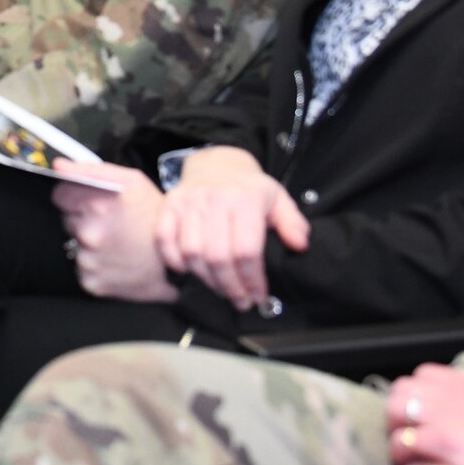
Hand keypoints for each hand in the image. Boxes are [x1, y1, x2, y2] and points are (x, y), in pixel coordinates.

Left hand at [51, 162, 177, 303]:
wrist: (179, 260)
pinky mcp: (92, 282)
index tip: (91, 204)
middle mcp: (90, 232)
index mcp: (97, 204)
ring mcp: (89, 260)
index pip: (59, 196)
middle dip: (84, 220)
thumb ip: (90, 170)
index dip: (75, 198)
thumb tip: (58, 166)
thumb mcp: (131, 181)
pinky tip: (115, 261)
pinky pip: (82, 269)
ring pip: (74, 245)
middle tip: (112, 225)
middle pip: (67, 221)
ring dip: (90, 244)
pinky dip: (95, 266)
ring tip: (116, 243)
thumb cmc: (155, 218)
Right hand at [154, 146, 308, 311]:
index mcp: (245, 199)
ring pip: (192, 252)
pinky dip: (173, 259)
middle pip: (218, 256)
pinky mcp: (169, 205)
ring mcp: (188, 202)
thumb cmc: (250, 188)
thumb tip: (299, 245)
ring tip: (221, 289)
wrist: (217, 163)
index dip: (252, 280)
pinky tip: (188, 271)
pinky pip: (164, 238)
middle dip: (230, 286)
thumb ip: (293, 223)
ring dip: (206, 279)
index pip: (246, 250)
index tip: (258, 296)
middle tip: (240, 300)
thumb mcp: (279, 200)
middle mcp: (214, 199)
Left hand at [386, 365, 463, 464]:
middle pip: (405, 386)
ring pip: (396, 406)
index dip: (418, 396)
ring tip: (404, 447)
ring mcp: (452, 414)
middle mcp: (463, 393)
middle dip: (399, 408)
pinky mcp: (446, 441)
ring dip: (394, 427)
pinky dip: (399, 450)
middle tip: (406, 432)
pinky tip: (408, 462)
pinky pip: (403, 438)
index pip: (428, 375)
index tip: (420, 417)